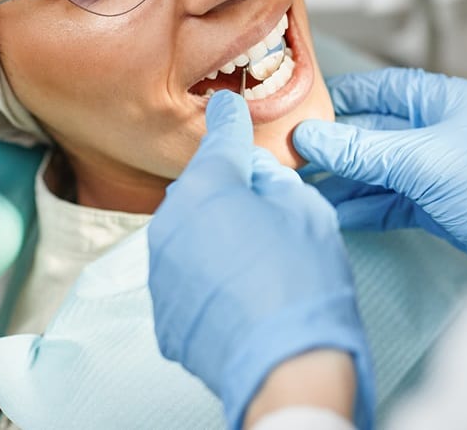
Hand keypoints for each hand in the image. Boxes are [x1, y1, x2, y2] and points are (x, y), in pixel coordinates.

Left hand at [148, 91, 374, 429]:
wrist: (286, 361)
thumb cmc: (303, 281)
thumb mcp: (304, 209)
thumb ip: (273, 179)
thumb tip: (255, 173)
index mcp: (210, 184)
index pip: (221, 138)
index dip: (228, 119)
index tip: (225, 105)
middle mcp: (173, 219)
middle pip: (202, 190)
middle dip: (227, 191)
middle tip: (265, 210)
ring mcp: (162, 266)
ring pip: (190, 233)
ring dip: (215, 235)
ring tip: (256, 261)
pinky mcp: (163, 306)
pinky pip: (185, 274)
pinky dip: (207, 275)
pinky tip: (240, 290)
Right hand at [293, 68, 466, 283]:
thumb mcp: (424, 163)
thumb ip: (364, 150)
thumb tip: (310, 137)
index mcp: (450, 102)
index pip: (387, 87)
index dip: (345, 96)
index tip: (304, 105)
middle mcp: (445, 130)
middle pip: (378, 131)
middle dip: (337, 145)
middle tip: (293, 154)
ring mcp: (442, 169)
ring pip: (381, 168)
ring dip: (345, 179)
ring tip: (304, 187)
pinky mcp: (440, 204)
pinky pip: (392, 198)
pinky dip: (365, 206)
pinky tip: (336, 212)